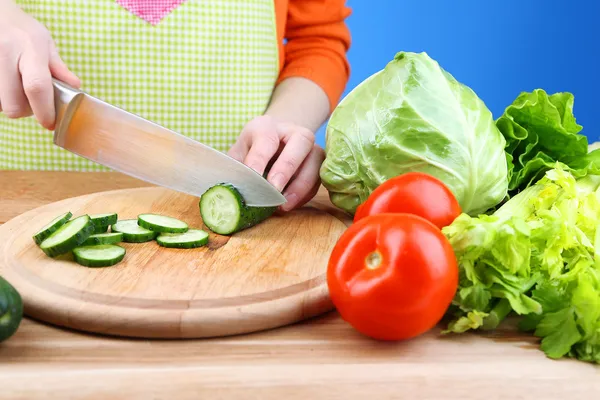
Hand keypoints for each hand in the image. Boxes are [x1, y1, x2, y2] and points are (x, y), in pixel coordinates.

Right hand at [0, 1, 79, 129]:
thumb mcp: (45, 43)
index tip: (50, 122)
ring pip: (1, 105)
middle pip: (14, 104)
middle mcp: (6, 54)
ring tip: (18, 88)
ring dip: (12, 103)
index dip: (44, 110)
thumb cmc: (22, 31)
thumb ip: (58, 67)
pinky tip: (8, 86)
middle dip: (26, 110)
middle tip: (33, 102)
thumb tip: (76, 87)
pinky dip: (2, 98)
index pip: (37, 86)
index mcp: (29, 48)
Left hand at [228, 115, 324, 211]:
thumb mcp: (238, 155)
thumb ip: (235, 169)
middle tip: (274, 190)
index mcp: (267, 125)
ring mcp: (310, 146)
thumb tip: (232, 191)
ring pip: (314, 162)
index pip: (266, 138)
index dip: (259, 159)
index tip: (253, 178)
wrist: (273, 146)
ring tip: (283, 205)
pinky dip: (305, 195)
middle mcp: (293, 131)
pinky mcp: (319, 164)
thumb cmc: (251, 151)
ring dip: (300, 186)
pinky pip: (318, 179)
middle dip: (286, 168)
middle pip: (300, 142)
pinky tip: (290, 204)